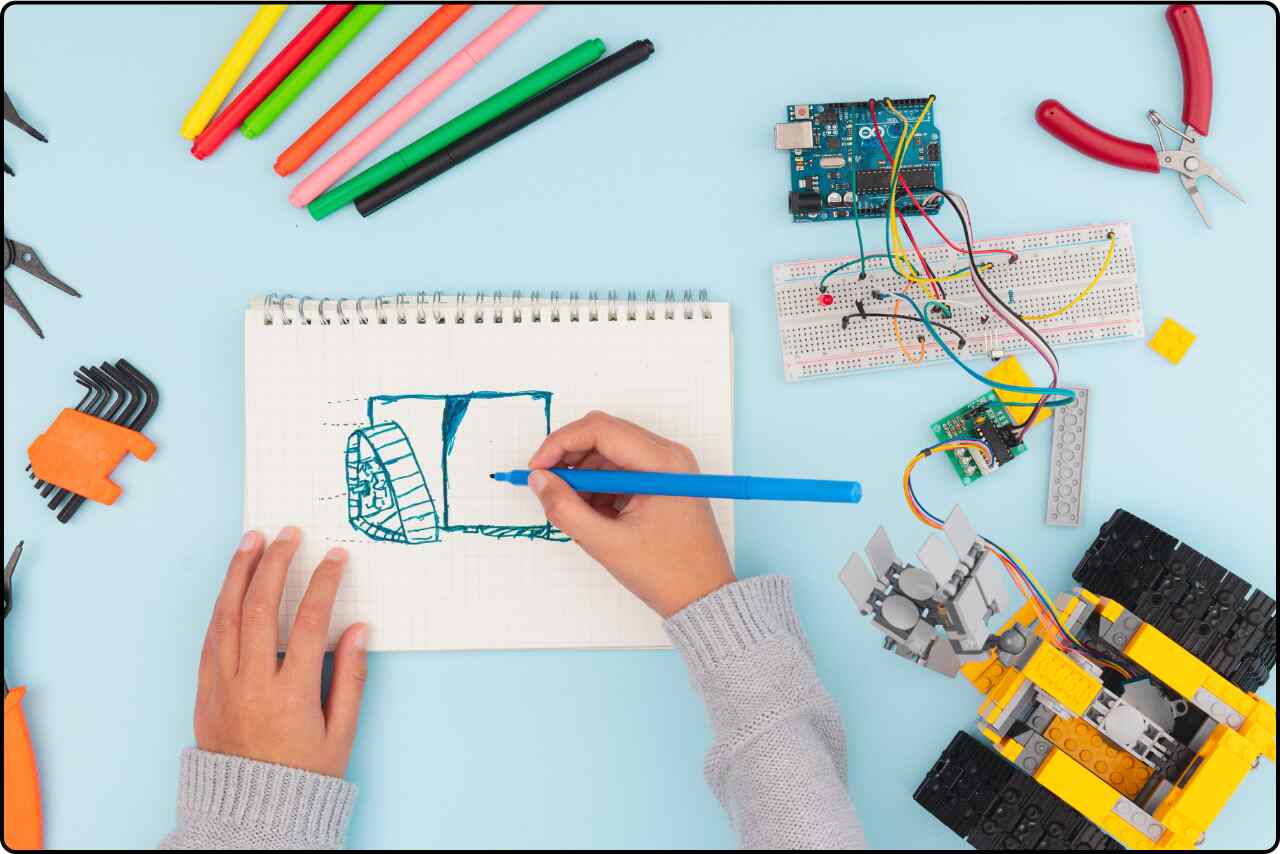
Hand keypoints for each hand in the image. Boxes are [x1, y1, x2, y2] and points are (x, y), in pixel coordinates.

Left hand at [194, 527, 366, 777]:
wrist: (250, 811)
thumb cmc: (302, 775)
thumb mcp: (341, 733)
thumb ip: (350, 677)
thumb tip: (358, 631)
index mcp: (291, 694)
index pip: (308, 621)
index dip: (323, 583)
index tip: (335, 558)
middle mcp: (252, 683)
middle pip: (259, 607)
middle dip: (275, 563)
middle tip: (289, 535)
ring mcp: (223, 685)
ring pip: (225, 615)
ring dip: (239, 573)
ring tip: (252, 542)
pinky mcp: (205, 690)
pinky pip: (209, 638)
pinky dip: (221, 606)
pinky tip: (232, 585)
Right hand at [527, 411, 734, 616]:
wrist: (705, 598)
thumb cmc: (667, 573)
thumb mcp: (606, 543)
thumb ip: (565, 509)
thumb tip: (539, 480)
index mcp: (662, 463)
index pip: (600, 429)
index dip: (560, 444)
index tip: (536, 469)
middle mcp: (668, 456)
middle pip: (605, 436)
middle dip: (570, 461)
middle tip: (548, 490)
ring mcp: (668, 468)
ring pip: (610, 454)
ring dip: (585, 478)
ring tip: (578, 514)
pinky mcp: (663, 482)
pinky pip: (622, 471)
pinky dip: (600, 488)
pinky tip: (597, 518)